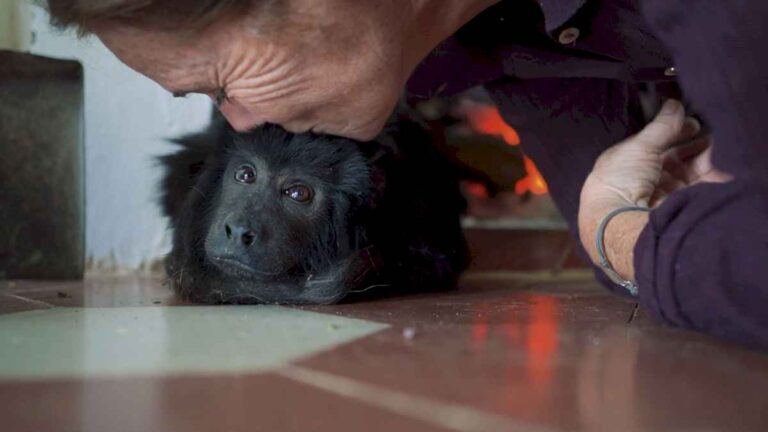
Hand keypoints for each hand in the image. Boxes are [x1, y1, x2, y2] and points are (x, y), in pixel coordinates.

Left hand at [578, 100, 730, 274]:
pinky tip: (720, 167)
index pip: (656, 144)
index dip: (674, 132)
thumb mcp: (639, 146)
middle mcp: (645, 178)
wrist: (620, 221)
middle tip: (708, 135)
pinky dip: (712, 177)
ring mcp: (662, 194)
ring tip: (718, 149)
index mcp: (628, 162)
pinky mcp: (677, 206)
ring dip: (705, 159)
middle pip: (675, 158)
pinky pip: (698, 188)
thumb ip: (661, 126)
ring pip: (689, 172)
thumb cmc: (621, 179)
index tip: (692, 123)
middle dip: (693, 145)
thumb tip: (674, 104)